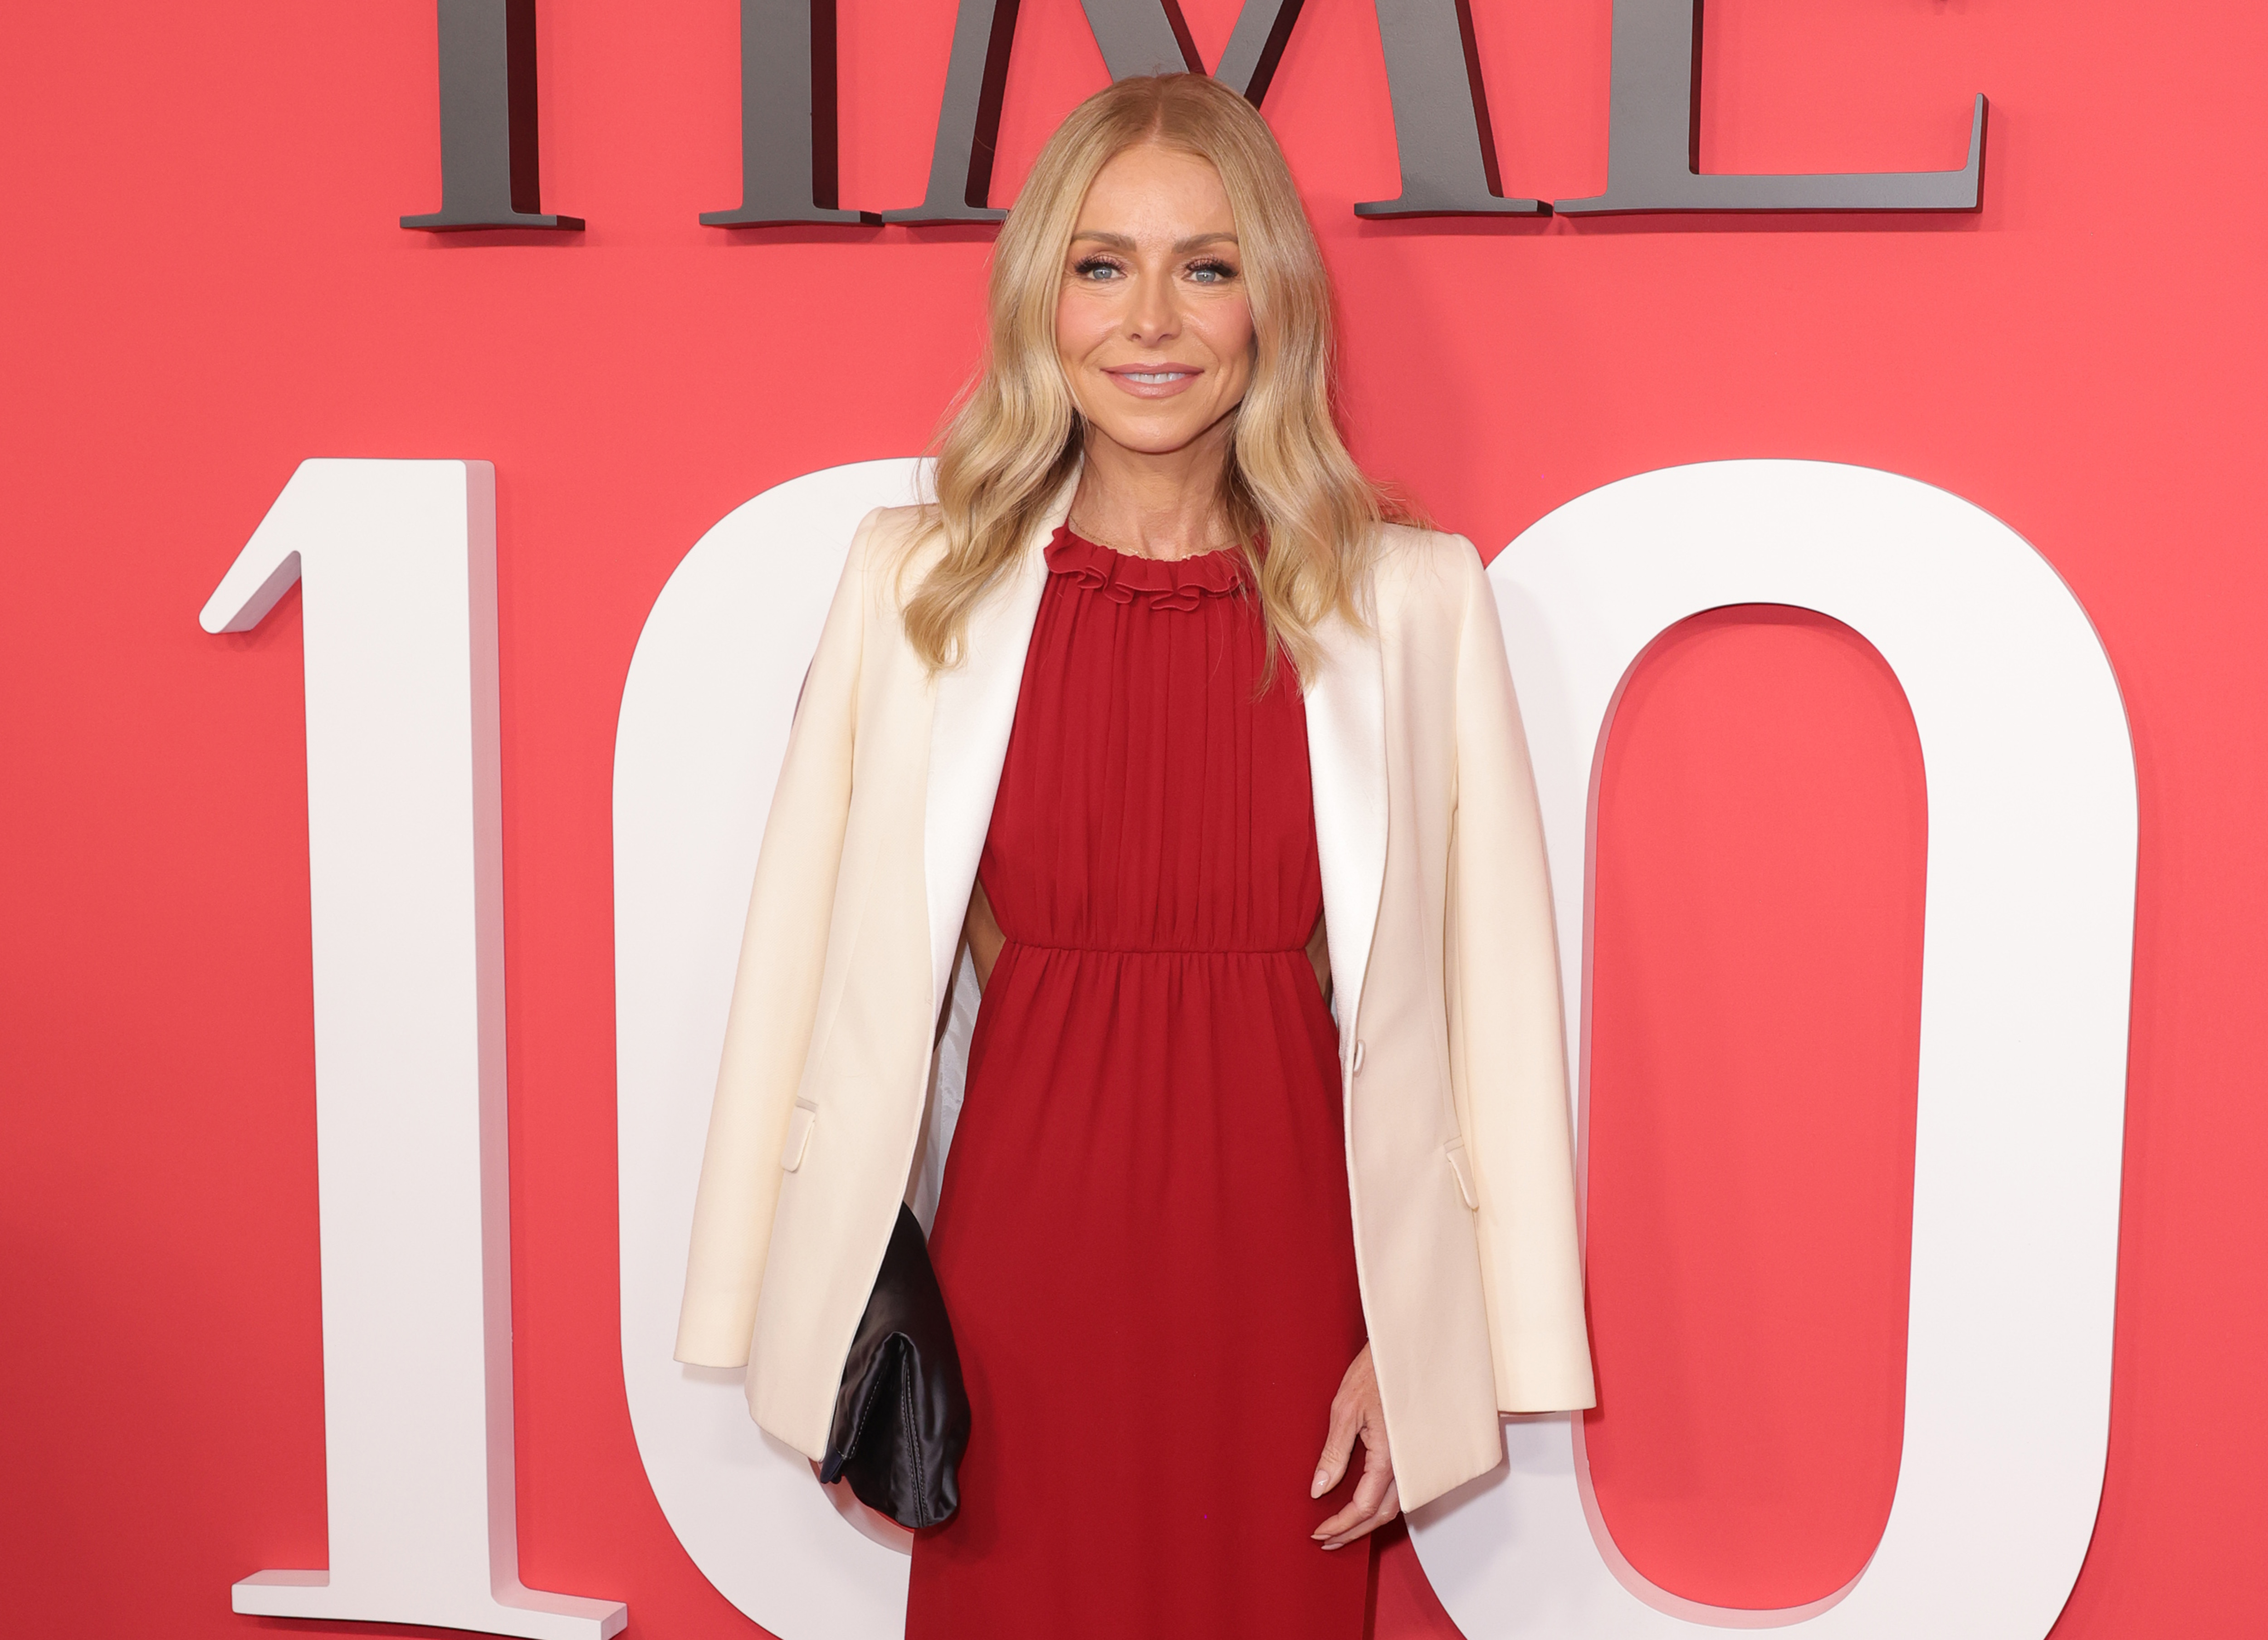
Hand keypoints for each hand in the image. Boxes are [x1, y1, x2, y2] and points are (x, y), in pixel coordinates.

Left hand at [1310, 1343, 1399, 1549]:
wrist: (1403, 1351)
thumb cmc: (1376, 1372)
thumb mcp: (1345, 1409)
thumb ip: (1334, 1453)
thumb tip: (1319, 1488)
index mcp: (1388, 1455)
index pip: (1363, 1505)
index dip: (1340, 1524)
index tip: (1319, 1532)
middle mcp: (1406, 1463)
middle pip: (1382, 1514)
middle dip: (1353, 1532)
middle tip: (1327, 1540)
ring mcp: (1413, 1459)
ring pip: (1394, 1505)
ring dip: (1368, 1522)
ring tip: (1342, 1529)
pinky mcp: (1413, 1452)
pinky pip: (1400, 1489)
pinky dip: (1381, 1505)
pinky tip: (1364, 1504)